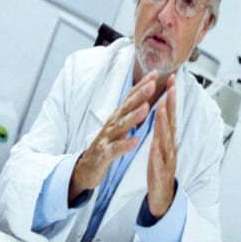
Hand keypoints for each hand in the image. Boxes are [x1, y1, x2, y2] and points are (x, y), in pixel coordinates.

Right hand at [70, 70, 165, 199]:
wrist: (86, 167)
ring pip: (121, 126)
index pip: (130, 98)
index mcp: (117, 117)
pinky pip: (115, 149)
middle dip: (139, 95)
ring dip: (134, 117)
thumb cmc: (105, 145)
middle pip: (126, 107)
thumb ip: (128, 112)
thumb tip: (142, 95)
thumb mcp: (116, 126)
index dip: (141, 86)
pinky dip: (125, 144)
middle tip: (152, 84)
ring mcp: (106, 138)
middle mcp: (111, 124)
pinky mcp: (103, 154)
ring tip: (146, 109)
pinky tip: (135, 140)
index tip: (154, 74)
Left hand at [145, 79, 180, 215]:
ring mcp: (167, 159)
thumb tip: (165, 108)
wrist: (162, 194)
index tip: (172, 80)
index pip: (171, 114)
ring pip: (166, 139)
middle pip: (172, 122)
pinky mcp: (160, 172)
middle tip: (171, 86)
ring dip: (164, 123)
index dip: (172, 97)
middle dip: (171, 104)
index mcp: (169, 139)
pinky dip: (157, 153)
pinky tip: (155, 145)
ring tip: (161, 108)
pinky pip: (158, 161)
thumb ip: (163, 127)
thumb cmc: (160, 166)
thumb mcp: (161, 144)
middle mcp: (171, 146)